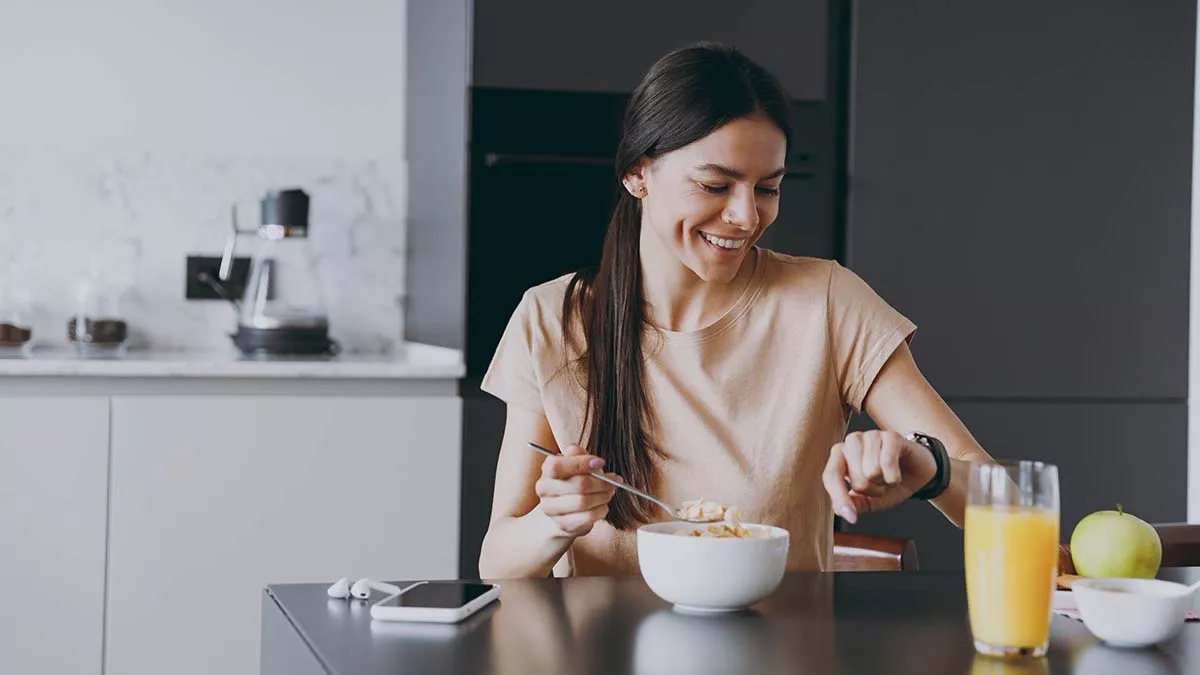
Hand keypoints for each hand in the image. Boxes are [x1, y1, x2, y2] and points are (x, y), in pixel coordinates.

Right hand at [535, 444, 619, 537]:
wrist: (563, 511)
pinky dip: (601, 510)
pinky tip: (604, 505)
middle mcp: (544, 490)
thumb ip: (577, 455)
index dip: (581, 463)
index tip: (601, 462)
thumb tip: (582, 453)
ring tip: (610, 492)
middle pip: (578, 484)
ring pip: (584, 502)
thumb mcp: (575, 463)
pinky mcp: (563, 524)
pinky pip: (587, 517)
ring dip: (603, 496)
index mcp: (546, 471)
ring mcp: (552, 509)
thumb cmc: (572, 481)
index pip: (557, 465)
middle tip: (614, 480)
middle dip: (601, 482)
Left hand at [822, 430, 937, 523]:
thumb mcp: (869, 500)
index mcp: (839, 455)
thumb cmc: (888, 482)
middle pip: (856, 480)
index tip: (851, 517)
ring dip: (884, 482)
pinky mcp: (891, 436)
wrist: (916, 472)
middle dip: (872, 490)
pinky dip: (895, 477)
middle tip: (881, 484)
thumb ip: (853, 503)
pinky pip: (887, 463)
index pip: (831, 476)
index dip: (840, 498)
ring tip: (888, 477)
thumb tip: (839, 509)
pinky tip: (897, 473)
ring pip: (872, 472)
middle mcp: (852, 442)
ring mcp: (871, 436)